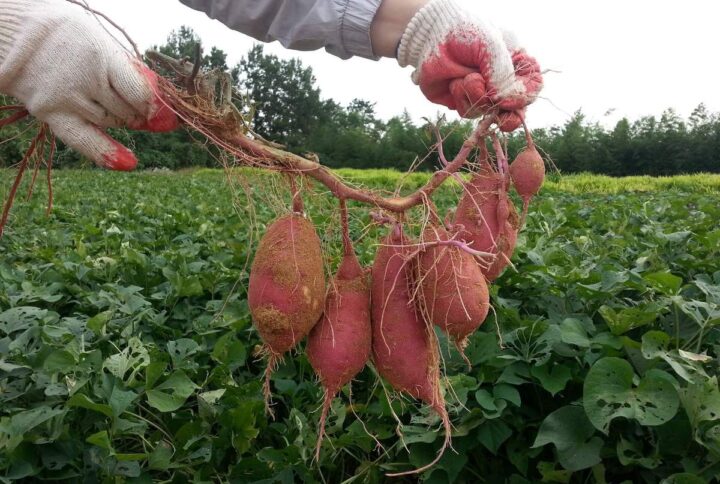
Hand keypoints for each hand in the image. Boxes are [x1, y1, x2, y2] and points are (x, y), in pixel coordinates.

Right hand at [0, 0, 177, 169]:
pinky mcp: (50, 113)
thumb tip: (158, 100)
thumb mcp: (99, 41)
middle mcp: (83, 79)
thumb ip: (126, 69)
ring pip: (110, 123)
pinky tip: (129, 163)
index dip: (155, 106)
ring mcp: (65, 98)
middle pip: (126, 110)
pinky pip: (83, 140)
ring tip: (124, 112)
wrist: (12, 31)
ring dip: (123, 122)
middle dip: (139, 113)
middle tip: (141, 109)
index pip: (138, 92)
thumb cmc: (68, 36)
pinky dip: (107, 153)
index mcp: (100, 55)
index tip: (164, 112)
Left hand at [397, 0, 542, 130]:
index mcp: (516, 64)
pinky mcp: (464, 102)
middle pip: (516, 110)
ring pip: (489, 112)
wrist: (430, 37)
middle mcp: (502, 82)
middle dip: (509, 117)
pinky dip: (461, 98)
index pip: (533, 85)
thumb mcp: (490, 45)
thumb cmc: (464, 33)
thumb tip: (501, 100)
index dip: (524, 96)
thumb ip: (501, 72)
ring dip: (475, 96)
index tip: (509, 98)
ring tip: (464, 76)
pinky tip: (453, 82)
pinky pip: (469, 112)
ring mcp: (484, 94)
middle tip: (502, 119)